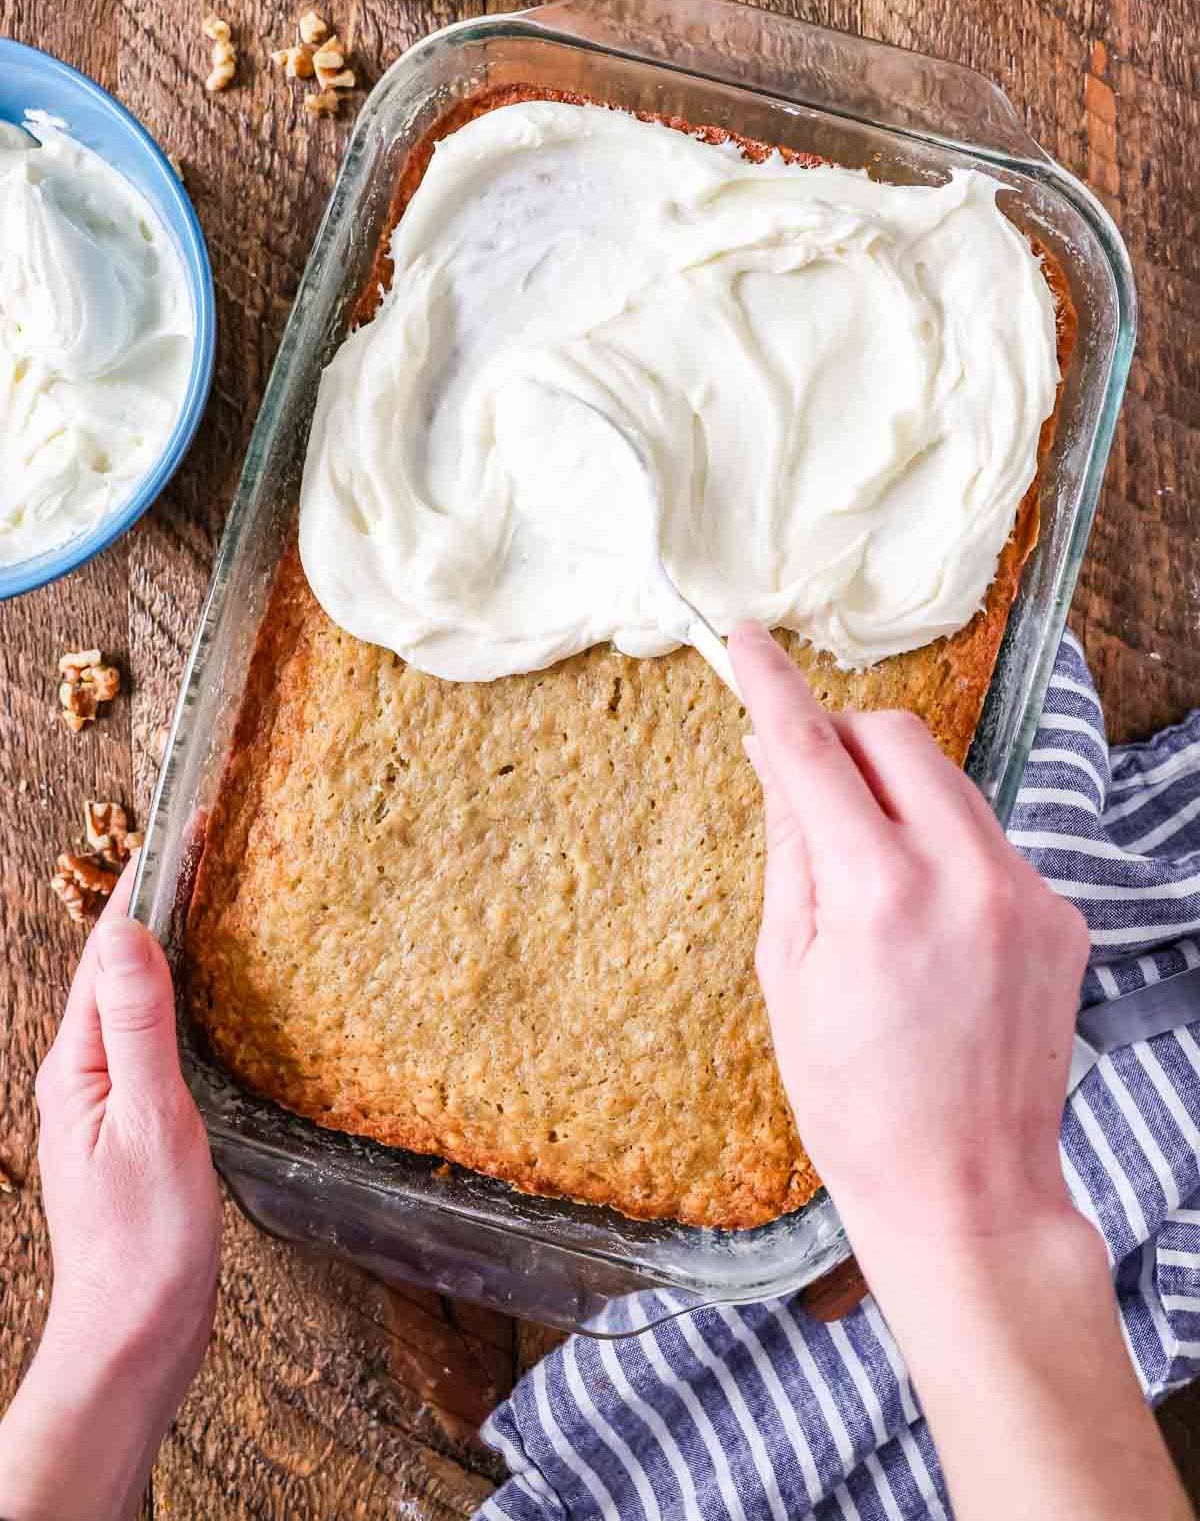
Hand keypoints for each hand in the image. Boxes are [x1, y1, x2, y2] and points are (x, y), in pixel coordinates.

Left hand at [0, 859, 220, 1520]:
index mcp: (77, 1064)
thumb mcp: (153, 1120)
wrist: (136, 1336)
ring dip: (168, 951)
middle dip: (156, 906)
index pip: (107, 953)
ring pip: (135, 1006)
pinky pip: (153, 1043)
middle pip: (116, 971)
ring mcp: (105, 1104)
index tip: (180, 827)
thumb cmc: (145, 1240)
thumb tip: (126, 933)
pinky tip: (212, 1000)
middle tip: (208, 848)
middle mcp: (82, 1076)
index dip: (144, 887)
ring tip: (213, 902)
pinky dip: (181, 1004)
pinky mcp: (134, 1131)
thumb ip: (140, 1025)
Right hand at [730, 621, 1087, 1243]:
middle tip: (806, 786)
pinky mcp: (1060, 915)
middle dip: (843, 740)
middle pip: (897, 738)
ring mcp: (1025, 893)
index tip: (747, 641)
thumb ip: (789, 850)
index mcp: (879, 894)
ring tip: (866, 875)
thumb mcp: (787, 974)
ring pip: (948, 782)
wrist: (967, 1191)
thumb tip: (779, 759)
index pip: (814, 752)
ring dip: (895, 793)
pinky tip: (923, 922)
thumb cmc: (853, 1101)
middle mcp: (964, 875)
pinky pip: (988, 839)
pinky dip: (943, 847)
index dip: (772, 687)